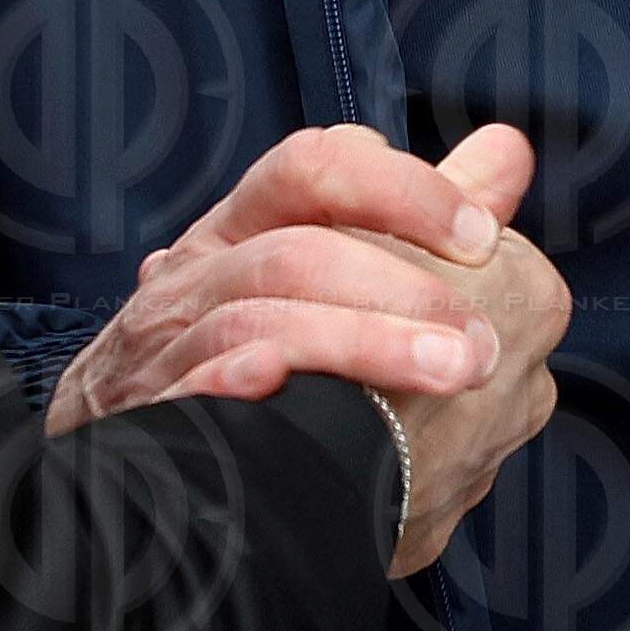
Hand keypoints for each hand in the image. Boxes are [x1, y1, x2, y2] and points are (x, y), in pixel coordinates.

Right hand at [46, 122, 564, 577]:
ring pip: (260, 322)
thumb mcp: (319, 273)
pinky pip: (196, 392)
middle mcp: (195, 278)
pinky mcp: (148, 422)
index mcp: (241, 231)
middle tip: (482, 347)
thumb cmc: (237, 356)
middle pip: (297, 254)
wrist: (123, 476)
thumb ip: (414, 219)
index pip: (314, 169)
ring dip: (364, 346)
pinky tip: (310, 409)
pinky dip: (248, 389)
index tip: (482, 235)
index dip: (402, 188)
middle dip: (400, 294)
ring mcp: (163, 350)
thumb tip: (506, 153)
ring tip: (451, 378)